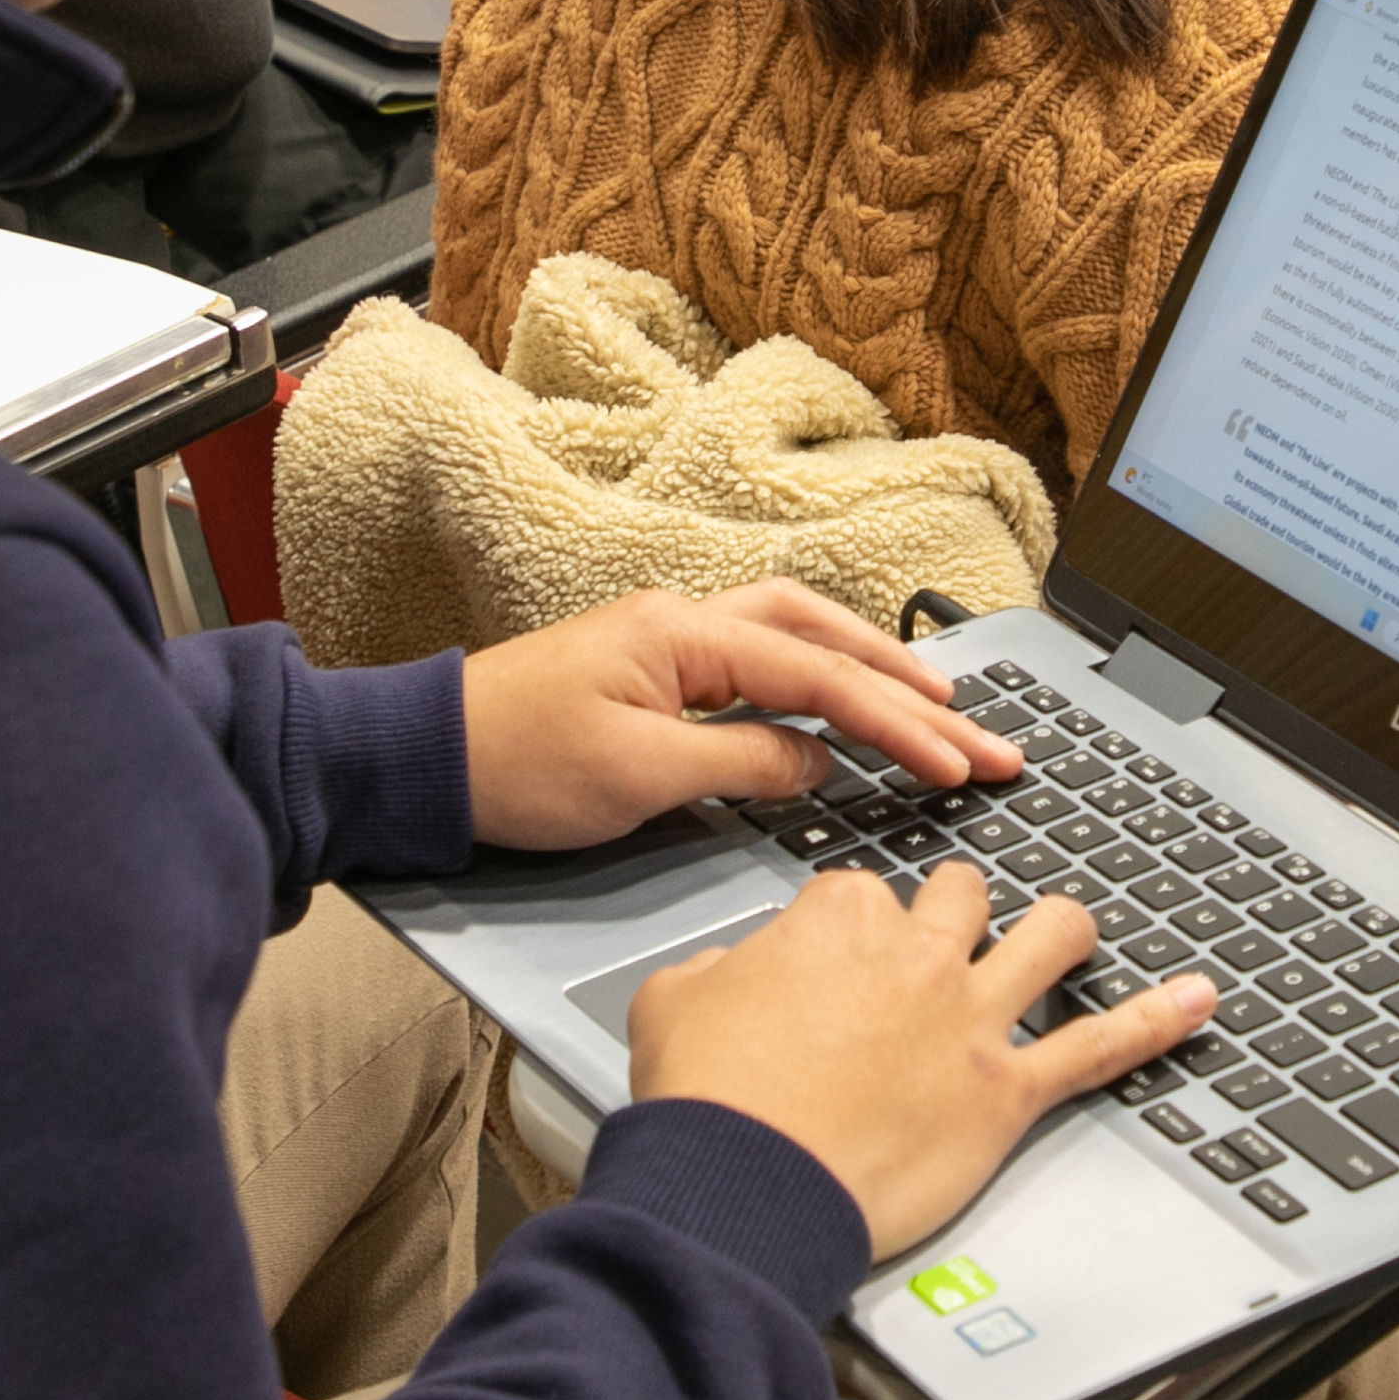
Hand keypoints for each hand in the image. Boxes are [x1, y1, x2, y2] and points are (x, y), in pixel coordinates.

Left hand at [461, 579, 1018, 854]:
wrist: (423, 758)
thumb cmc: (512, 765)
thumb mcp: (638, 779)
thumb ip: (742, 765)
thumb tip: (817, 764)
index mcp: (684, 634)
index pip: (820, 678)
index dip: (899, 724)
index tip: (959, 761)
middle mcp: (684, 620)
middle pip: (823, 634)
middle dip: (907, 683)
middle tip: (976, 730)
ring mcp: (668, 640)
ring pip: (795, 635)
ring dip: (867, 668)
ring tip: (934, 706)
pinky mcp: (654, 670)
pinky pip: (758, 661)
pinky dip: (816, 679)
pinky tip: (841, 707)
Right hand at [628, 862, 1219, 1259]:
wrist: (740, 1186)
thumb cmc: (706, 1102)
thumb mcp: (673, 999)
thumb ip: (720, 969)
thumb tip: (738, 971)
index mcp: (836, 921)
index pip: (863, 891)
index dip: (855, 924)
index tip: (844, 953)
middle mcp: (915, 955)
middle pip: (958, 897)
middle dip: (953, 911)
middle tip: (943, 940)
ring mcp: (970, 1019)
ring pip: (1046, 939)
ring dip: (1062, 931)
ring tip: (1071, 931)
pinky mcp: (1005, 1092)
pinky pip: (1099, 1047)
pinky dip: (1156, 1022)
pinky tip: (1199, 1001)